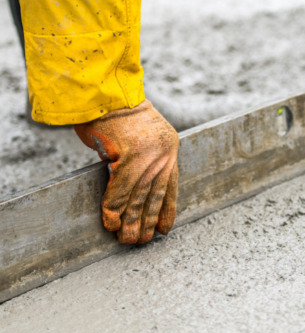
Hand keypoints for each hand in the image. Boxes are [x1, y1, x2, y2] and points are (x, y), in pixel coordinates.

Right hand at [74, 100, 178, 243]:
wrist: (104, 91)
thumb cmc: (116, 114)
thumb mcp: (139, 137)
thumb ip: (142, 160)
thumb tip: (135, 191)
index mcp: (169, 147)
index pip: (171, 185)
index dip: (167, 209)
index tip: (164, 229)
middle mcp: (164, 151)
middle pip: (155, 194)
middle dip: (146, 220)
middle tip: (140, 241)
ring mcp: (149, 153)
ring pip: (139, 196)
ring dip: (131, 221)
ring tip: (126, 240)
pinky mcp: (130, 154)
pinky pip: (120, 189)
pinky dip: (113, 208)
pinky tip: (110, 223)